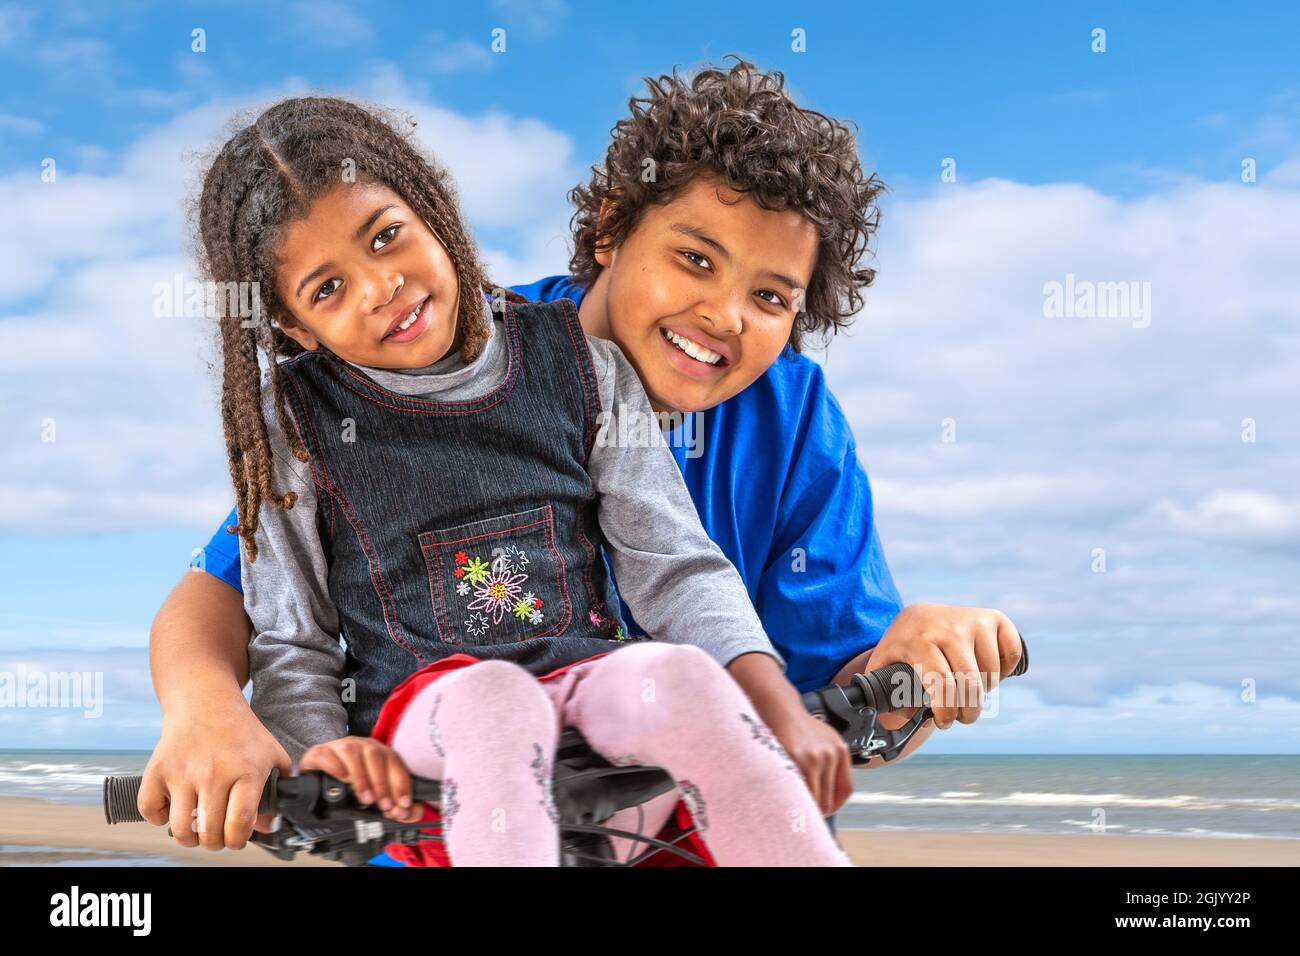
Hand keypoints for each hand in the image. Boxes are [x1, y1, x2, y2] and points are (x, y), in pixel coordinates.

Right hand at [137, 700, 291, 850]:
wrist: (205, 702)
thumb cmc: (240, 731)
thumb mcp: (270, 755)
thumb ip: (275, 791)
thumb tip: (266, 827)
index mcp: (246, 771)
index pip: (240, 822)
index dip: (238, 840)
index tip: (237, 838)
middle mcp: (214, 773)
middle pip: (210, 833)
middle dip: (216, 842)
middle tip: (218, 834)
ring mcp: (183, 773)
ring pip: (181, 830)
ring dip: (190, 837)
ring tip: (198, 826)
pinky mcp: (157, 771)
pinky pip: (150, 811)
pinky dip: (159, 818)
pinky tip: (174, 807)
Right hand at [300, 736, 425, 823]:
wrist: (318, 776)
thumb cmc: (349, 785)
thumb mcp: (373, 795)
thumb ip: (393, 804)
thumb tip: (407, 813)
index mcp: (377, 752)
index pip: (394, 761)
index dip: (400, 782)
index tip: (403, 803)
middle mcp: (360, 746)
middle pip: (375, 755)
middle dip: (382, 783)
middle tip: (384, 805)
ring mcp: (338, 747)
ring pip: (352, 752)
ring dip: (361, 777)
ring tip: (366, 798)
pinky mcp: (318, 753)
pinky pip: (326, 754)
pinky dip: (334, 766)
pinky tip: (340, 778)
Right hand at [766, 711, 853, 817]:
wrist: (782, 709)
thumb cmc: (800, 726)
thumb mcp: (825, 740)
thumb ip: (831, 762)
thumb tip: (830, 791)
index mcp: (841, 751)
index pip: (846, 788)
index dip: (837, 804)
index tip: (828, 810)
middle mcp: (832, 755)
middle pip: (831, 796)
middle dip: (820, 810)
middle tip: (809, 815)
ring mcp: (817, 757)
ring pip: (817, 797)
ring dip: (809, 807)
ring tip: (799, 810)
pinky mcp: (800, 759)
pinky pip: (802, 789)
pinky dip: (798, 798)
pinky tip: (792, 799)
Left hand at [866, 603, 1021, 729]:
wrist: (916, 617)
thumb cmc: (902, 650)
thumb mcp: (884, 670)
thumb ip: (886, 699)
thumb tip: (898, 728)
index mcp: (920, 641)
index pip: (943, 686)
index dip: (947, 712)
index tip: (944, 722)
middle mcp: (949, 627)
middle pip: (971, 684)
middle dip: (969, 712)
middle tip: (962, 717)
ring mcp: (973, 620)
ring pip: (992, 673)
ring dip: (983, 691)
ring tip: (967, 690)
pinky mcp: (994, 617)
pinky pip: (1011, 654)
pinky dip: (1005, 671)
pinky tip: (987, 672)